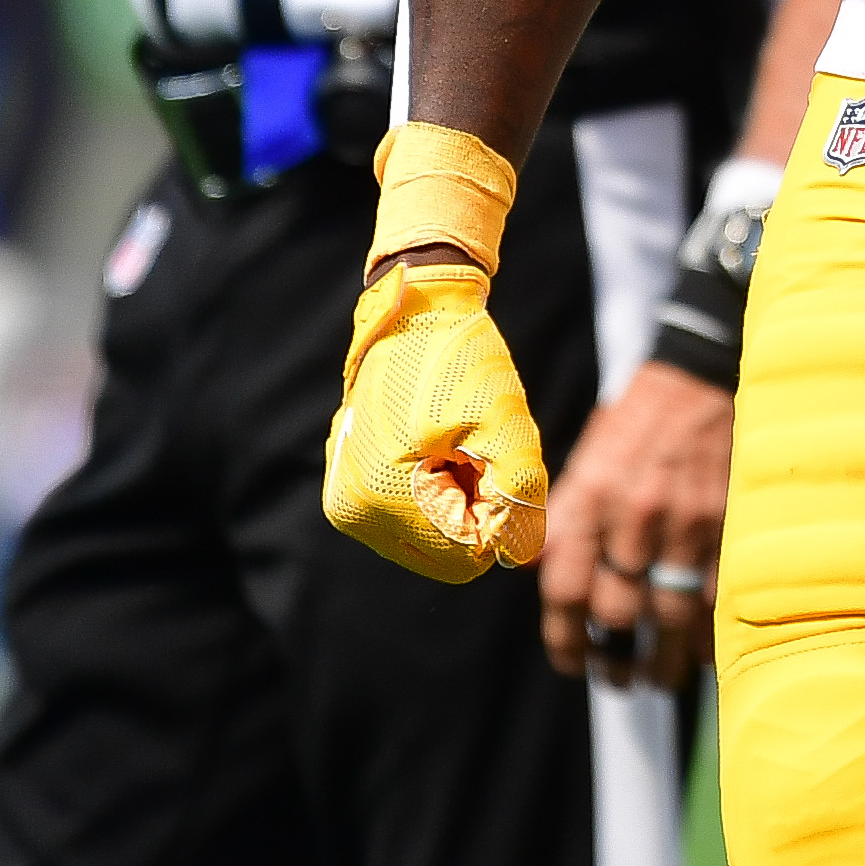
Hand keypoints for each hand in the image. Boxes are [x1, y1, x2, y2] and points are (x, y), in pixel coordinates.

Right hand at [322, 264, 548, 580]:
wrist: (415, 311)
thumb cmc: (461, 362)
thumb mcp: (504, 424)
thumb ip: (518, 493)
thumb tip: (517, 553)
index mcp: (381, 499)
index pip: (465, 553)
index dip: (496, 511)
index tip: (488, 455)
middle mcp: (353, 512)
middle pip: (445, 551)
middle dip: (472, 507)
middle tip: (471, 448)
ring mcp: (346, 501)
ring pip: (429, 537)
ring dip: (454, 498)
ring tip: (451, 443)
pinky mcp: (350, 487)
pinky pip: (410, 517)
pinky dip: (433, 489)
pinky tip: (432, 443)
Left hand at [539, 361, 733, 687]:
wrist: (699, 378)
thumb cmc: (635, 422)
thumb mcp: (586, 461)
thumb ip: (560, 519)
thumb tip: (530, 570)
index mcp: (590, 497)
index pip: (565, 587)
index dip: (564, 639)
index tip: (572, 664)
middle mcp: (633, 514)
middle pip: (617, 611)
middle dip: (616, 657)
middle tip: (618, 677)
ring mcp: (684, 522)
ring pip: (669, 615)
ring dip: (663, 660)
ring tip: (658, 678)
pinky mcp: (727, 525)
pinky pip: (716, 598)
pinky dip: (708, 633)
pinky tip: (700, 652)